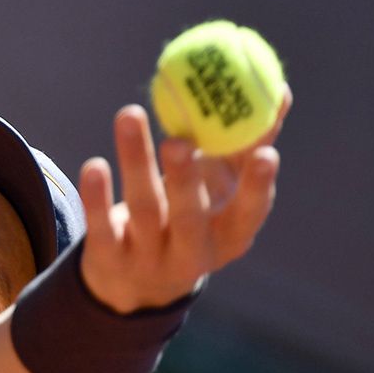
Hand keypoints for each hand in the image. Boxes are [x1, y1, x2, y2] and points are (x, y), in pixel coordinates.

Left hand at [78, 85, 291, 313]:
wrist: (135, 282)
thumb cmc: (190, 217)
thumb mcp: (219, 191)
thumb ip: (244, 145)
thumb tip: (278, 89)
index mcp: (227, 237)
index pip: (248, 214)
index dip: (257, 187)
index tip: (265, 154)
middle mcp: (191, 255)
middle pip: (189, 217)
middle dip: (185, 179)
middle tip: (178, 139)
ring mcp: (147, 261)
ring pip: (142, 210)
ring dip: (136, 162)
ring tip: (129, 114)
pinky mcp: (109, 261)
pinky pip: (102, 227)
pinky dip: (98, 198)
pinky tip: (95, 166)